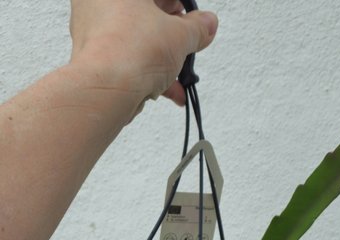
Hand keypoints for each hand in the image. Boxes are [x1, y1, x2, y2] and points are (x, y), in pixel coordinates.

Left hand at [69, 0, 217, 112]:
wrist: (106, 89)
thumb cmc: (132, 50)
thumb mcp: (180, 36)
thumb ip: (197, 28)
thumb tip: (207, 23)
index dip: (180, 8)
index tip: (193, 23)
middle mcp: (99, 2)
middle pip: (145, 14)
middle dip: (171, 34)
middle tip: (187, 45)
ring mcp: (92, 27)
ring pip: (136, 38)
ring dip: (162, 58)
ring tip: (180, 76)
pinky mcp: (92, 55)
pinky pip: (126, 57)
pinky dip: (147, 71)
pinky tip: (169, 89)